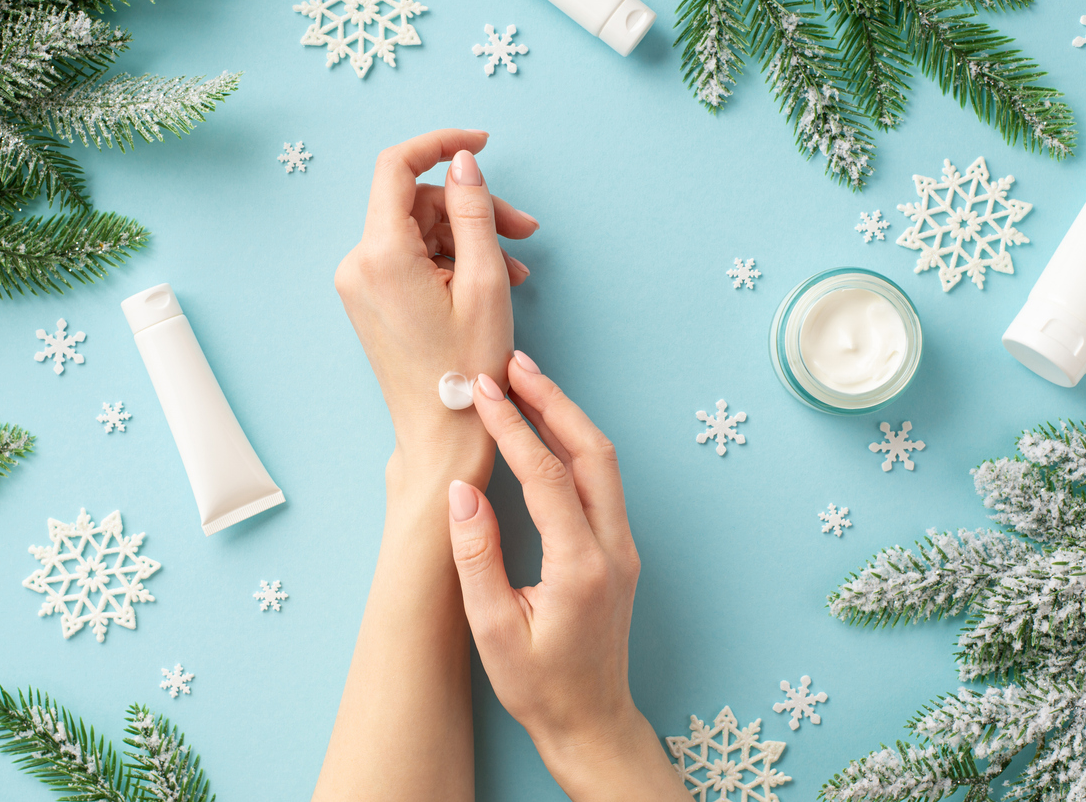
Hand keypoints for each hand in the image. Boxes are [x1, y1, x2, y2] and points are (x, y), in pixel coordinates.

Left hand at [334, 129, 538, 475]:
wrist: (442, 434)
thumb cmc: (466, 368)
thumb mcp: (485, 281)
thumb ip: (474, 210)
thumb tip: (463, 162)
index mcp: (380, 254)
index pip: (397, 166)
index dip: (441, 144)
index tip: (482, 144)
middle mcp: (359, 264)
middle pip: (417, 203)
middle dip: (472, 209)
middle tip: (525, 230)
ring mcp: (361, 284)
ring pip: (419, 232)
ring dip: (468, 240)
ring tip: (513, 271)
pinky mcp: (371, 300)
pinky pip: (411, 259)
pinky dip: (450, 262)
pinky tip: (488, 283)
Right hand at [446, 353, 688, 801]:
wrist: (591, 720)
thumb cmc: (539, 685)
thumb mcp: (492, 629)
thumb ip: (476, 556)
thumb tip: (461, 491)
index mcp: (581, 567)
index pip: (548, 476)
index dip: (513, 428)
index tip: (482, 392)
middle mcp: (613, 548)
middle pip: (593, 451)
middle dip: (552, 400)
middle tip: (513, 364)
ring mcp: (623, 547)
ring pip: (603, 462)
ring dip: (566, 416)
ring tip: (526, 382)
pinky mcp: (619, 550)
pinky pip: (602, 481)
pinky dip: (573, 443)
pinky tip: (545, 429)